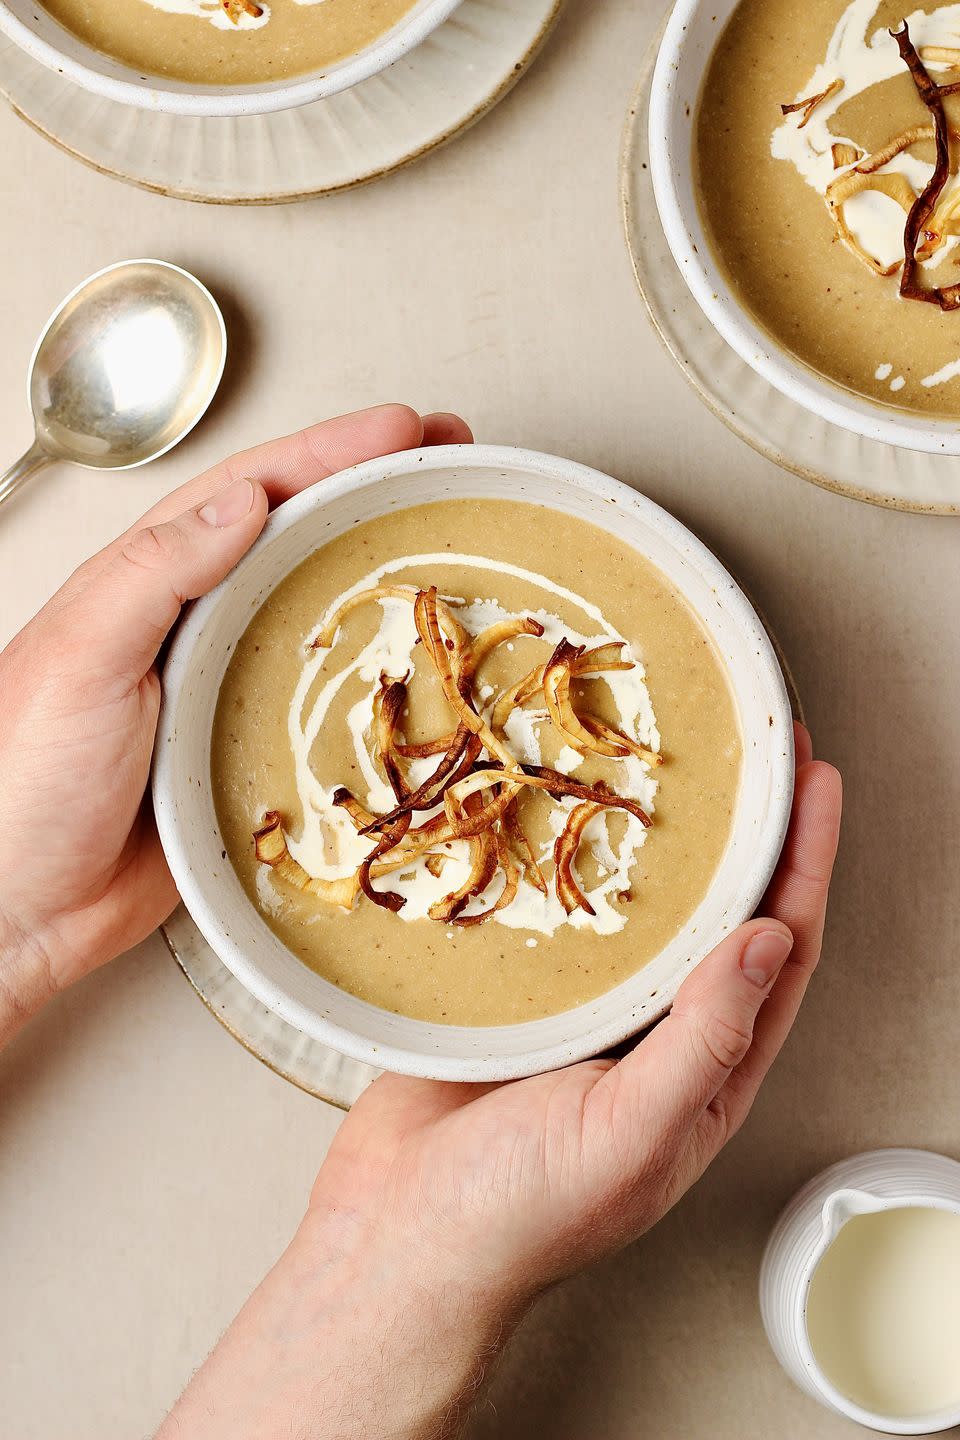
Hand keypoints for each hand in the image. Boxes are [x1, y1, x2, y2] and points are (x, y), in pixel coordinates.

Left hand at [0, 405, 471, 1039]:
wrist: (16, 909)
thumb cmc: (23, 779)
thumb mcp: (80, 656)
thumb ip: (155, 572)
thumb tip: (243, 499)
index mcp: (150, 582)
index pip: (252, 492)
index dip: (330, 452)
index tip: (404, 428)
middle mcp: (197, 625)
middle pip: (301, 539)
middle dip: (377, 495)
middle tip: (450, 466)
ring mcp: (228, 689)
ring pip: (322, 616)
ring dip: (386, 580)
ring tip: (457, 552)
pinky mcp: (251, 755)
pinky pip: (327, 706)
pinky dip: (376, 683)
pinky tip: (418, 677)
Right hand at [162, 726, 840, 1439]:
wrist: (394, 1238)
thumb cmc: (516, 1214)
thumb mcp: (630, 1134)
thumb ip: (704, 1041)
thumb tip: (768, 941)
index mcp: (706, 1076)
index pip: (781, 951)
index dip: (808, 864)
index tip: (815, 783)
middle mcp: (656, 1035)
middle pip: (724, 913)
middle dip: (754, 833)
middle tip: (764, 749)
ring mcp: (588, 1012)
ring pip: (647, 906)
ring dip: (672, 837)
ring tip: (686, 763)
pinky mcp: (521, 995)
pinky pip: (563, 913)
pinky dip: (577, 859)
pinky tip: (576, 812)